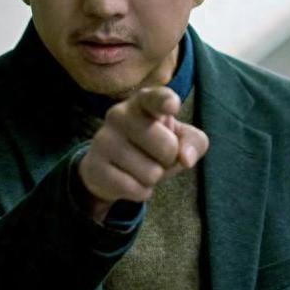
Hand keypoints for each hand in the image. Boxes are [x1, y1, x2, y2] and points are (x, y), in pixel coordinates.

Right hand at [77, 86, 209, 222]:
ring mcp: (103, 140)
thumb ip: (194, 142)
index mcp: (143, 102)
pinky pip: (136, 190)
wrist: (110, 167)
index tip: (172, 106)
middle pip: (168, 147)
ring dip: (153, 177)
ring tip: (139, 166)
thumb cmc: (152, 146)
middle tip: (154, 155)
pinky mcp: (95, 167)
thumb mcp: (179, 139)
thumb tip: (186, 159)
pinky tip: (128, 179)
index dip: (166, 102)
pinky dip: (140, 191)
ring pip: (152, 173)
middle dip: (169, 159)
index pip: (155, 98)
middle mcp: (119, 114)